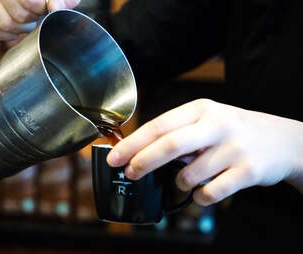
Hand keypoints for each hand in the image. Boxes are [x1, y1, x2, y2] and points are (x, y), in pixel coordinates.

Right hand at [0, 0, 80, 39]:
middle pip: (18, 15)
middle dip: (31, 19)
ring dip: (20, 28)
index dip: (39, 9)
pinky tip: (15, 30)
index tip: (44, 8)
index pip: (29, 2)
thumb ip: (62, 0)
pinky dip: (6, 35)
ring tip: (27, 21)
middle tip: (35, 15)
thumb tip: (55, 8)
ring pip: (5, 24)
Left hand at [107, 99, 302, 205]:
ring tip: (185, 179)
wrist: (281, 140)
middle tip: (130, 173)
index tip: (115, 157)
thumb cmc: (232, 131)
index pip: (159, 125)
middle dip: (144, 162)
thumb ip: (177, 133)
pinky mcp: (248, 171)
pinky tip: (203, 189)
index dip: (133, 143)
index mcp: (201, 110)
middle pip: (170, 145)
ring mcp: (234, 148)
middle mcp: (217, 125)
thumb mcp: (206, 120)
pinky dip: (199, 196)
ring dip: (180, 182)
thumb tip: (139, 153)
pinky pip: (211, 192)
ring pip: (190, 174)